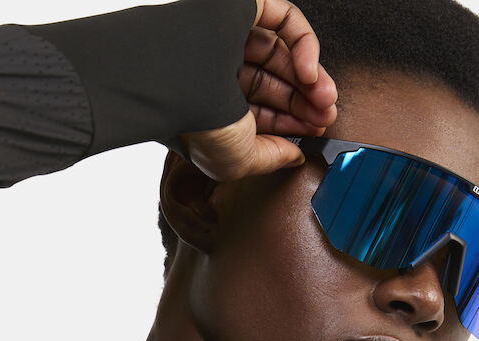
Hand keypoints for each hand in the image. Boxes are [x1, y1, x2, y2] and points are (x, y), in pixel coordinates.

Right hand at [180, 0, 338, 181]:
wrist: (179, 86)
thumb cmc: (197, 126)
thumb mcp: (240, 162)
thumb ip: (271, 159)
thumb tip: (294, 155)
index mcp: (213, 108)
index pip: (260, 112)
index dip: (291, 122)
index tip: (314, 130)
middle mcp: (220, 73)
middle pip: (274, 83)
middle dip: (304, 102)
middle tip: (325, 114)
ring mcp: (231, 39)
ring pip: (281, 54)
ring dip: (310, 77)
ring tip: (325, 97)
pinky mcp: (242, 10)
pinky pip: (283, 20)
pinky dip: (304, 44)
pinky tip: (310, 71)